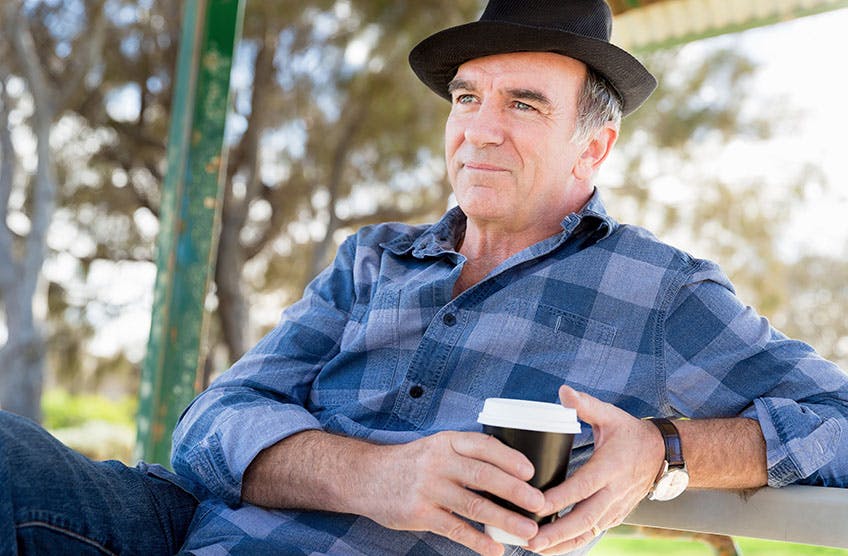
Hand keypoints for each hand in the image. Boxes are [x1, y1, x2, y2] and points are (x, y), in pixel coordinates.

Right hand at [358, 431, 545, 555]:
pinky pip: (455, 529)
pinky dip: (477, 541)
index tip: (532, 472)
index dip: (510, 458)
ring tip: (528, 531)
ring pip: (474, 505)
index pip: (484, 446)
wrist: (367, 477)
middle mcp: (438, 462)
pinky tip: (495, 550)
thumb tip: (512, 471)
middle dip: (515, 491)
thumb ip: (468, 455)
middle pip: (484, 476)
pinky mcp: (419, 513)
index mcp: (447, 441)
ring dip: (505, 520)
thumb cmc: (413, 463)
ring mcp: (428, 488)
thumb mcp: (438, 447)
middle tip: (540, 503)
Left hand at [526, 385, 663, 554]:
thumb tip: (563, 391)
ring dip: (562, 544)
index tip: (534, 505)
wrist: (663, 455)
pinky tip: (551, 548)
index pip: (581, 486)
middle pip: (584, 518)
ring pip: (588, 532)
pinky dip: (573, 543)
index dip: (559, 498)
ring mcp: (616, 507)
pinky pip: (593, 533)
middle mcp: (613, 492)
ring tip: (535, 548)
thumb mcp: (610, 414)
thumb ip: (585, 404)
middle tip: (530, 539)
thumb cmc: (630, 433)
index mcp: (609, 467)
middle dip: (556, 532)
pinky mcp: (615, 516)